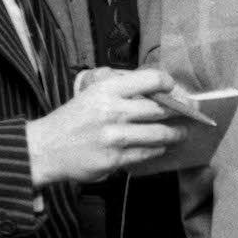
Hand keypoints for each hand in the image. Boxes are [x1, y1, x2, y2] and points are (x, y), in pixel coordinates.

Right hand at [26, 68, 184, 186]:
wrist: (44, 148)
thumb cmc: (73, 119)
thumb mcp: (93, 93)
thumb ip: (123, 90)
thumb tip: (160, 91)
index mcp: (107, 88)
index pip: (152, 78)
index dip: (169, 83)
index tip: (174, 89)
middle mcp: (112, 110)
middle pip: (162, 108)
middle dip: (182, 111)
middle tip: (192, 112)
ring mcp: (114, 137)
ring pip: (160, 133)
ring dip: (176, 134)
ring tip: (181, 133)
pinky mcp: (114, 159)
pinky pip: (147, 153)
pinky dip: (158, 149)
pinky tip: (161, 146)